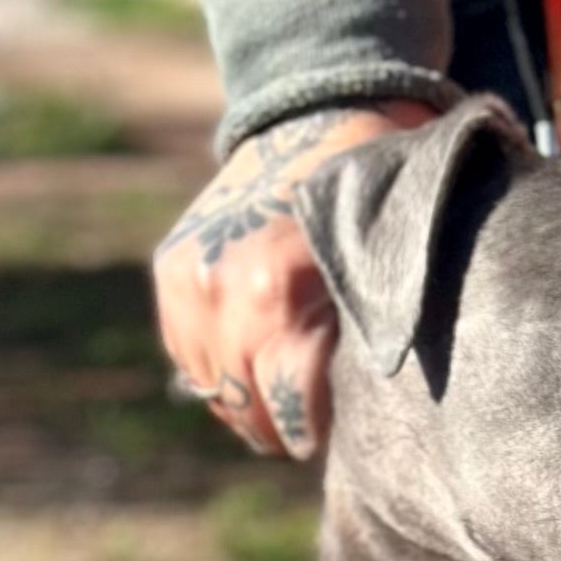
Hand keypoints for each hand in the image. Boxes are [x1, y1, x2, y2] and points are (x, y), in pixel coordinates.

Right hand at [154, 102, 435, 459]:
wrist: (315, 125)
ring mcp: (189, 280)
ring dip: (254, 408)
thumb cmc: (373, 207)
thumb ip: (374, 338)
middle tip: (322, 429)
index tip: (349, 435)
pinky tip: (261, 372)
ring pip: (216, 392)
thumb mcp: (389, 269)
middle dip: (289, 429)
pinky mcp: (171, 273)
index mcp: (276, 291)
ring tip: (293, 404)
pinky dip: (224, 376)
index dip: (324, 432)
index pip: (292, 411)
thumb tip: (381, 418)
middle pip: (250, 409)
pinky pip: (191, 361)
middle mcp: (221, 289)